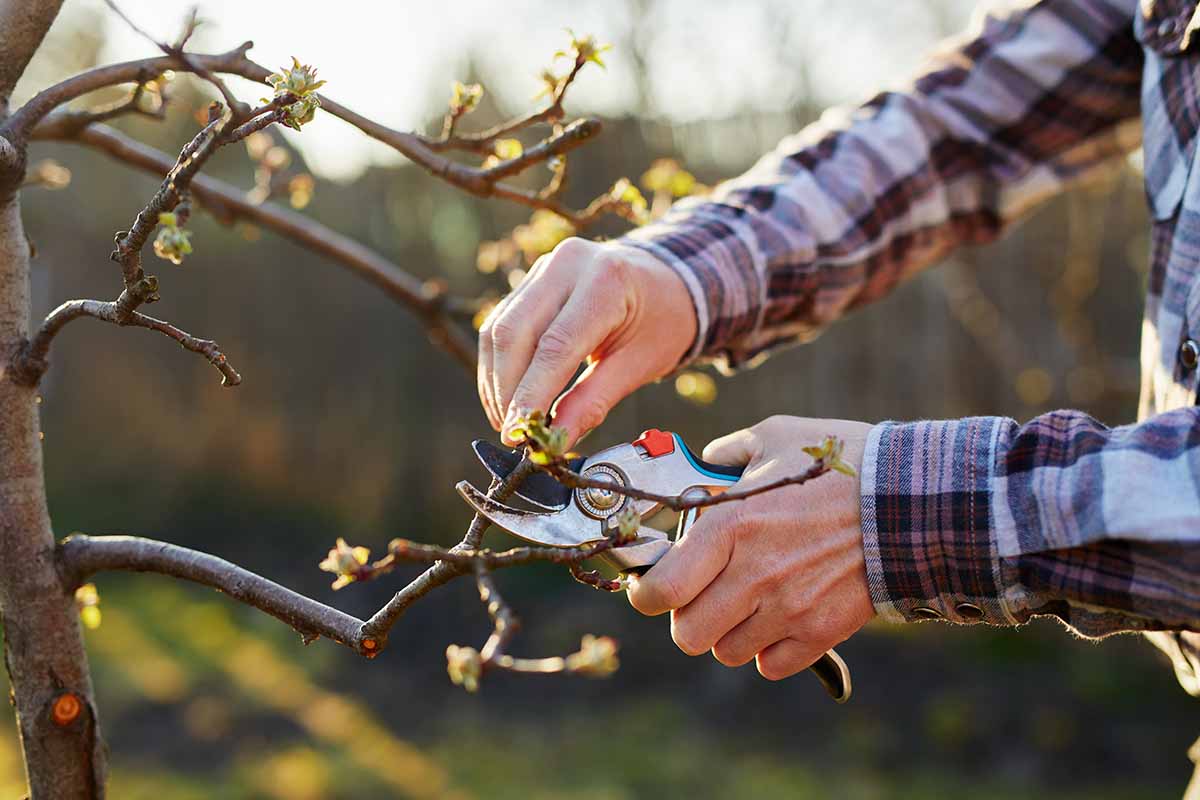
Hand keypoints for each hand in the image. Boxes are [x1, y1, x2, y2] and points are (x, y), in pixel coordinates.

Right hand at [477, 237, 695, 445]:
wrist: (667, 282)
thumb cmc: (661, 322)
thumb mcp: (639, 365)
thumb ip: (594, 402)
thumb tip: (555, 441)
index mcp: (607, 281)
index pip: (555, 345)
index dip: (531, 393)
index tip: (518, 432)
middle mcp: (569, 264)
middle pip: (515, 332)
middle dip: (507, 390)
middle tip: (511, 432)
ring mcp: (546, 267)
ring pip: (499, 328)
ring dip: (496, 381)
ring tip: (507, 421)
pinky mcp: (532, 279)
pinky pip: (501, 323)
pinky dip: (498, 364)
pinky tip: (506, 395)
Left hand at [627, 416, 876, 679]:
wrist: (914, 499)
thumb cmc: (842, 463)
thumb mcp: (775, 436)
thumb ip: (727, 452)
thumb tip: (705, 462)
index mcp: (730, 526)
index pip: (661, 591)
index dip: (646, 595)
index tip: (653, 586)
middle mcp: (753, 575)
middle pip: (688, 634)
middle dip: (687, 617)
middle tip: (702, 594)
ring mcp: (788, 610)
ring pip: (727, 652)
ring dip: (728, 633)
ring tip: (746, 603)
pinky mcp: (821, 632)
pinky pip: (771, 665)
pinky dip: (768, 649)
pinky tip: (779, 617)